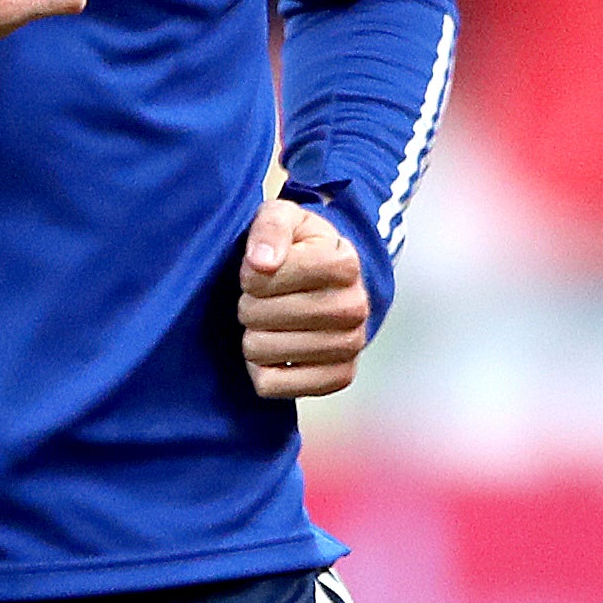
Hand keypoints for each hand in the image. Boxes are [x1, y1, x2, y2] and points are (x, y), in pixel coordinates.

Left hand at [239, 197, 371, 400]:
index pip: (262, 278)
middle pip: (257, 316)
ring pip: (260, 351)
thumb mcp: (281, 217)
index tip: (262, 268)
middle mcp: (355, 306)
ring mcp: (350, 345)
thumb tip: (262, 262)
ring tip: (271, 323)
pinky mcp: (339, 378)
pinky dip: (261, 371)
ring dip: (252, 337)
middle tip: (263, 299)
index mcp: (344, 262)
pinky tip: (276, 353)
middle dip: (247, 306)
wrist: (328, 285)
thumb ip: (270, 228)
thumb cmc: (298, 248)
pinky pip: (272, 385)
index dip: (248, 274)